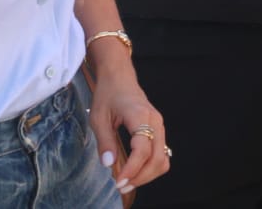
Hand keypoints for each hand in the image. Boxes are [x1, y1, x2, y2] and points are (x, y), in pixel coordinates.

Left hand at [89, 69, 169, 193]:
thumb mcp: (99, 117)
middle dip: (140, 177)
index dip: (132, 169)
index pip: (142, 149)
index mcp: (140, 116)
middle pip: (157, 158)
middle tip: (121, 186)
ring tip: (128, 181)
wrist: (119, 77)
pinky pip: (161, 154)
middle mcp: (155, 121)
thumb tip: (109, 165)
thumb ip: (105, 141)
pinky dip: (150, 167)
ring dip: (147, 175)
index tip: (118, 181)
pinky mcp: (158, 130)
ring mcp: (159, 125)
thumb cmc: (108, 94)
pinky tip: (135, 171)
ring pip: (162, 159)